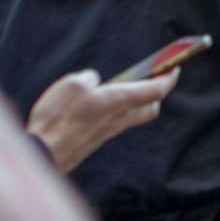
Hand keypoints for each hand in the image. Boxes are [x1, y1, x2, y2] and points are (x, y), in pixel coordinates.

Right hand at [27, 68, 178, 173]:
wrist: (45, 153)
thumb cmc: (56, 118)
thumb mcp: (71, 85)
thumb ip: (88, 79)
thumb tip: (94, 82)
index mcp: (117, 101)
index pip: (155, 91)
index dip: (168, 78)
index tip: (174, 67)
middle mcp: (118, 118)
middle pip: (150, 108)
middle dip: (156, 92)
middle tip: (152, 77)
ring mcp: (108, 131)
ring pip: (134, 116)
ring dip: (136, 101)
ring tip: (124, 85)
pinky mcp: (96, 139)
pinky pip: (116, 122)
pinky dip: (117, 110)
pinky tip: (100, 102)